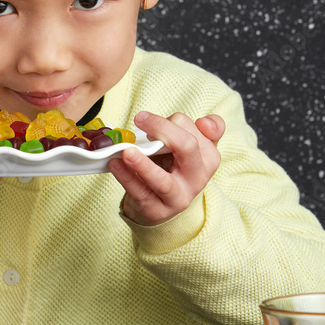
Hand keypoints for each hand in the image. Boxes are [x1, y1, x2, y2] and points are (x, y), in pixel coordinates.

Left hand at [108, 111, 224, 226]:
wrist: (162, 204)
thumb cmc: (174, 167)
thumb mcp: (188, 146)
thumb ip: (193, 128)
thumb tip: (196, 121)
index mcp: (208, 157)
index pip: (201, 131)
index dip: (179, 120)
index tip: (158, 114)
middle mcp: (198, 177)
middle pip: (188, 148)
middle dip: (162, 129)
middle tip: (139, 119)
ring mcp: (179, 196)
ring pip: (164, 181)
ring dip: (143, 165)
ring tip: (127, 152)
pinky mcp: (157, 210)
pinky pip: (141, 193)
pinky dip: (126, 177)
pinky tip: (115, 164)